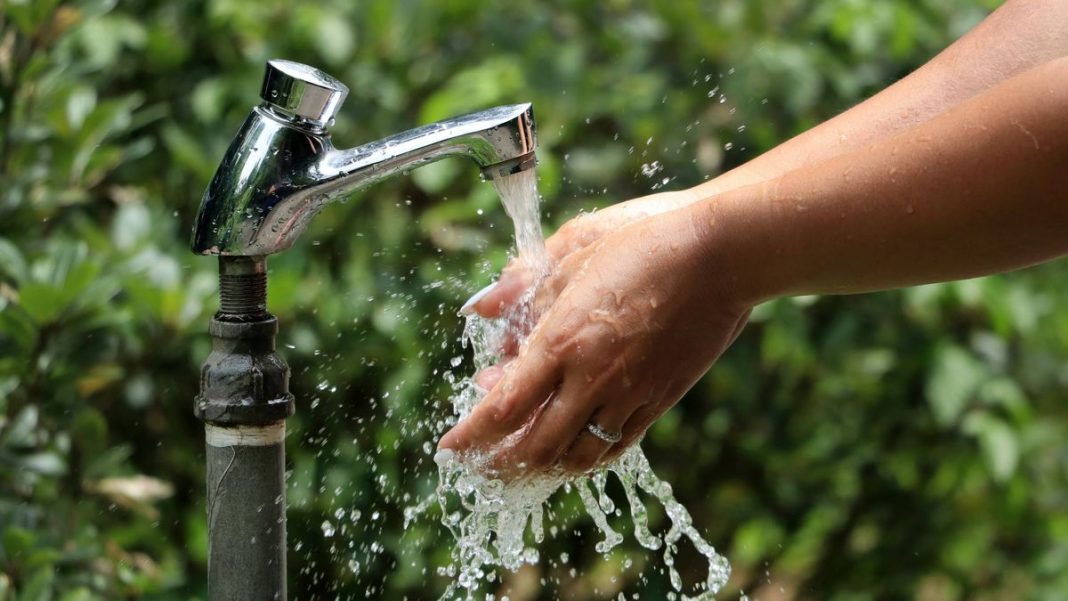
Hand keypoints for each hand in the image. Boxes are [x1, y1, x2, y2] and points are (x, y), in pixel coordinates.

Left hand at [439, 200, 753, 473]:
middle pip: (534, 446)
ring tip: (521, 465)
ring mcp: (630, 394)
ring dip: (542, 468)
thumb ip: (522, 286)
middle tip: (480, 469)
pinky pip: (616, 445)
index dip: (471, 436)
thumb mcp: (573, 252)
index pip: (502, 408)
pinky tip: (573, 452)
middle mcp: (592, 378)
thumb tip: (480, 307)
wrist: (721, 255)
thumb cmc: (644, 242)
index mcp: (562, 340)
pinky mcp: (660, 399)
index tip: (449, 449)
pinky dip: (585, 458)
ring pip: (577, 456)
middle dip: (499, 465)